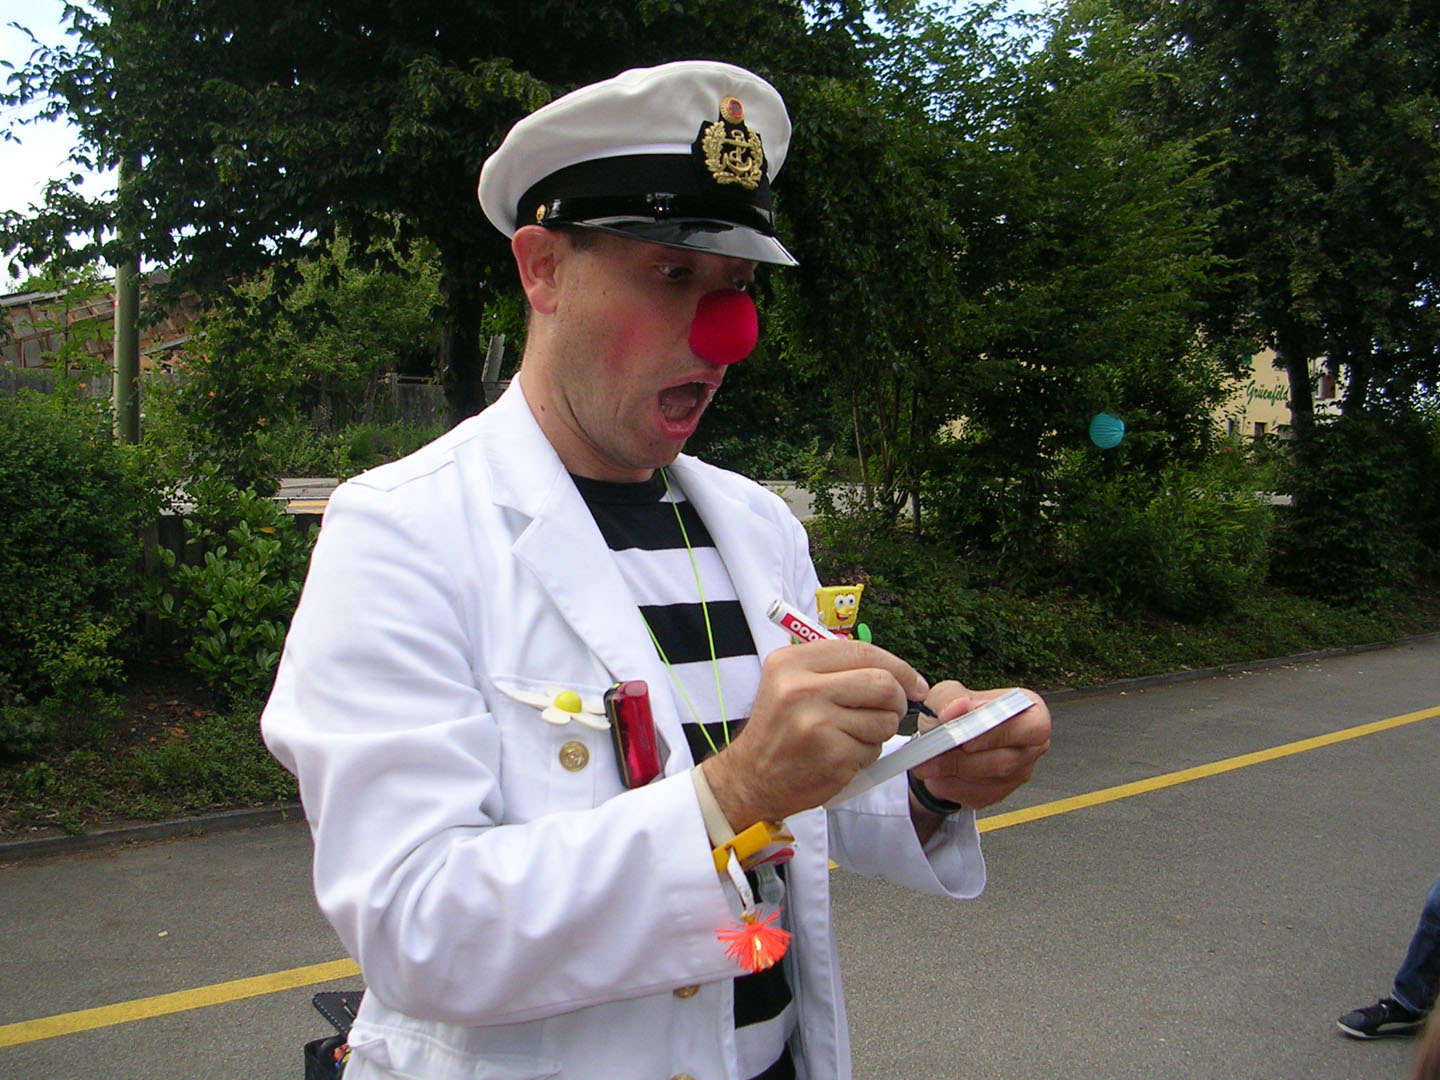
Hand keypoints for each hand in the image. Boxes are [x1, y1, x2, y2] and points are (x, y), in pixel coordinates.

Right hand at [702, 639, 927, 827]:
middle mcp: (801, 689)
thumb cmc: (779, 730)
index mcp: (792, 663)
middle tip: (891, 712)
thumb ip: (836, 669)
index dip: (898, 666)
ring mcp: (817, 723)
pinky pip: (874, 749)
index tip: (913, 683)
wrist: (751, 778)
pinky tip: (841, 756)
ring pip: (884, 719)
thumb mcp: (790, 683)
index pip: (862, 651)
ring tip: (851, 736)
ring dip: (879, 731)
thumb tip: (898, 674)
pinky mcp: (832, 756)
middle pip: (882, 683)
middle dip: (897, 700)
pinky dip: (866, 755)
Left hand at [909, 680, 1050, 810]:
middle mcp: (1033, 744)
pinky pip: (978, 795)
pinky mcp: (1002, 792)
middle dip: (967, 758)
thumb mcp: (946, 694)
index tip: (966, 739)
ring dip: (954, 771)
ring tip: (928, 760)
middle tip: (936, 752)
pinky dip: (953, 785)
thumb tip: (957, 708)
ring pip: (990, 780)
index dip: (998, 735)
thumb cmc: (955, 713)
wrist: (944, 740)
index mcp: (1031, 711)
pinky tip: (940, 772)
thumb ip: (950, 697)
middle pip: (1008, 760)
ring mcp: (1020, 771)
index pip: (1031, 728)